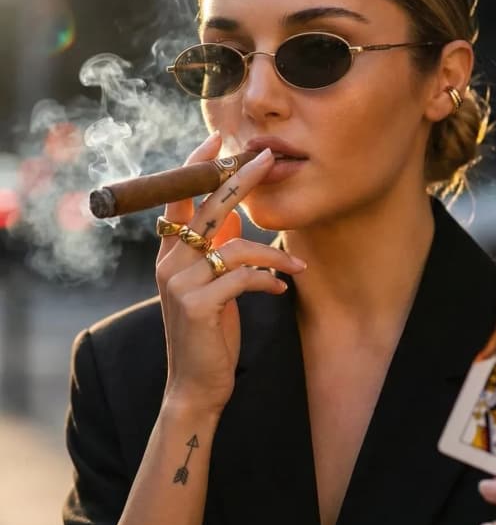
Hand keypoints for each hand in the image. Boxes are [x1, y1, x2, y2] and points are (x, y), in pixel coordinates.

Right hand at [156, 131, 306, 412]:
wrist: (196, 386)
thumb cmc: (209, 334)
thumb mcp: (211, 285)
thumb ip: (215, 249)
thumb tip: (234, 214)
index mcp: (170, 252)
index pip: (178, 197)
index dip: (198, 166)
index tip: (220, 139)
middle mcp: (169, 261)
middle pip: (207, 206)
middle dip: (240, 178)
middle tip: (269, 157)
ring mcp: (179, 282)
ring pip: (235, 245)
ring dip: (274, 255)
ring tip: (298, 268)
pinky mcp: (197, 305)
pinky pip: (243, 278)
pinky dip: (269, 281)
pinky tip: (282, 292)